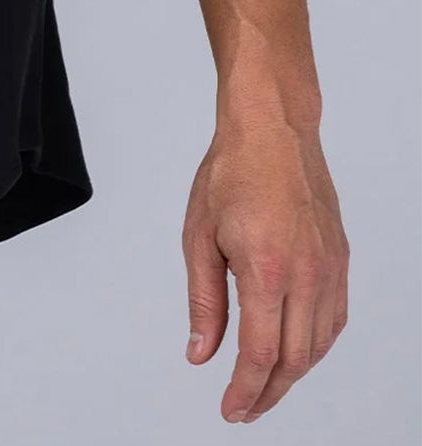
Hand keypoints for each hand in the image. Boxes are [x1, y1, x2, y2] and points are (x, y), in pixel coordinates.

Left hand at [182, 114, 348, 421]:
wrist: (272, 129)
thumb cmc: (232, 172)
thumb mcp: (199, 236)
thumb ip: (204, 301)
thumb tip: (201, 352)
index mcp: (267, 269)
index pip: (260, 354)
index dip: (245, 391)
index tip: (231, 410)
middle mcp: (307, 274)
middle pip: (294, 360)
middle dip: (268, 392)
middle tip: (244, 408)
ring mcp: (329, 268)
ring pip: (319, 345)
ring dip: (292, 373)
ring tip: (264, 385)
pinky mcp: (340, 260)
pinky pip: (334, 319)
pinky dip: (315, 345)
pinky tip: (295, 350)